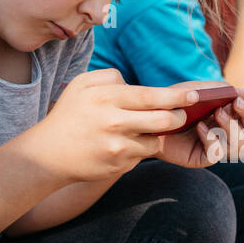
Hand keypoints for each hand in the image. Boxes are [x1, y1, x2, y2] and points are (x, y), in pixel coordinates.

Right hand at [31, 69, 203, 181]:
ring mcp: (117, 147)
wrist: (48, 155)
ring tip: (145, 128)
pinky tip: (126, 144)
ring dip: (157, 134)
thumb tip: (133, 82)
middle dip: (178, 117)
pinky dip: (141, 148)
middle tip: (182, 114)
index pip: (151, 96)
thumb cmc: (69, 115)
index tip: (195, 95)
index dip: (176, 97)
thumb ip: (110, 77)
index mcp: (106, 98)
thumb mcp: (82, 85)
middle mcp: (114, 123)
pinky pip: (142, 155)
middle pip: (162, 120)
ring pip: (155, 140)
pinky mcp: (119, 165)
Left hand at [157, 82, 243, 168]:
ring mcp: (216, 146)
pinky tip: (200, 127)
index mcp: (228, 115)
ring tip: (217, 114)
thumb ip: (219, 90)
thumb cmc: (174, 104)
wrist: (150, 120)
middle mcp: (226, 132)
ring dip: (232, 127)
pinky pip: (217, 153)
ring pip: (240, 146)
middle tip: (236, 103)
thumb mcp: (197, 90)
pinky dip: (212, 139)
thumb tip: (241, 93)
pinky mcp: (203, 158)